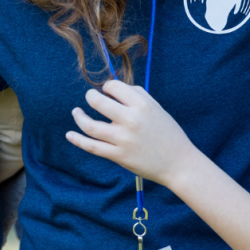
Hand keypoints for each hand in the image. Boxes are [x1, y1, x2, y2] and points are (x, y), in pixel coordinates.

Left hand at [65, 80, 199, 186]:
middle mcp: (131, 120)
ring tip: (76, 112)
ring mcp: (123, 139)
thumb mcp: (157, 108)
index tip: (108, 91)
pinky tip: (69, 134)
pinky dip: (77, 140)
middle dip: (90, 97)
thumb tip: (114, 89)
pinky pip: (92, 147)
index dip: (108, 87)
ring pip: (90, 126)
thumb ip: (137, 95)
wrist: (179, 163)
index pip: (114, 87)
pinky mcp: (118, 156)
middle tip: (90, 97)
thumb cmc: (168, 133)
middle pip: (98, 102)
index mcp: (142, 105)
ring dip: (79, 117)